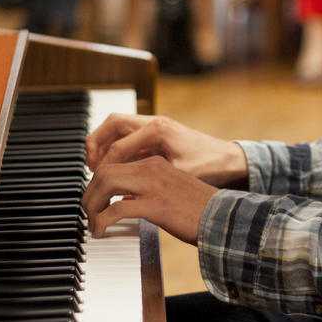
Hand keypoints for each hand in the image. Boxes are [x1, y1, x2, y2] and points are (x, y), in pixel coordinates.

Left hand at [82, 155, 216, 242]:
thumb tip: (123, 200)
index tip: (94, 199)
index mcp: (155, 163)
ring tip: (92, 222)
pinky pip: (116, 209)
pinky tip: (101, 231)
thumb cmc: (199, 209)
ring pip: (106, 184)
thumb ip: (147, 189)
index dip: (97, 181)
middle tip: (87, 211)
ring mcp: (154, 185)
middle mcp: (152, 168)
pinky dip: (102, 221)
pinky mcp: (156, 205)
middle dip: (89, 192)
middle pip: (105, 170)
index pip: (114, 163)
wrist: (225, 218)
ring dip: (92, 205)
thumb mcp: (169, 190)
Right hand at [85, 113, 247, 186]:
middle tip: (89, 167)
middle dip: (96, 144)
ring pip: (118, 128)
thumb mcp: (182, 175)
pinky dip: (117, 150)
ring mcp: (154, 127)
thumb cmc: (212, 166)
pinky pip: (128, 137)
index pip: (118, 146)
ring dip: (104, 145)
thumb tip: (123, 197)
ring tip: (97, 168)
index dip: (104, 166)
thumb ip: (152, 183)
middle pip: (112, 124)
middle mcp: (154, 123)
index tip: (97, 183)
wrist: (231, 159)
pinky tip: (116, 169)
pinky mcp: (156, 135)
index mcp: (158, 130)